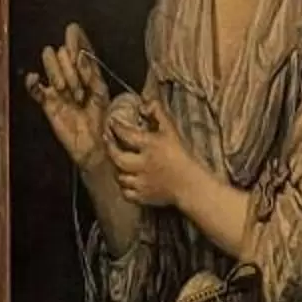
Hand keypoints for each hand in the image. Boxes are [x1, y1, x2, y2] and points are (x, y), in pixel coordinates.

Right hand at [24, 24, 109, 166]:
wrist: (95, 144)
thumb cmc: (103, 120)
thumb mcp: (101, 92)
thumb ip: (90, 73)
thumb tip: (79, 55)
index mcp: (88, 73)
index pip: (80, 51)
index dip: (76, 40)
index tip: (72, 28)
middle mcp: (72, 77)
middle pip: (64, 56)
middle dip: (71, 68)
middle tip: (80, 90)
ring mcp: (59, 89)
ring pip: (51, 67)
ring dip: (58, 74)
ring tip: (67, 91)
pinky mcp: (48, 103)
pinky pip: (35, 88)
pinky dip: (33, 82)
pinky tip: (35, 79)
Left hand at [107, 96, 193, 211]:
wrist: (193, 185)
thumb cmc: (184, 157)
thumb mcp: (173, 131)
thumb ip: (159, 114)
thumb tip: (145, 105)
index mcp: (150, 146)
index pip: (126, 133)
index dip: (116, 127)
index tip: (112, 123)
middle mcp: (142, 164)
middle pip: (116, 156)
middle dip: (110, 147)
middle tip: (108, 140)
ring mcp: (141, 182)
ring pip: (119, 176)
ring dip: (117, 168)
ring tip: (118, 161)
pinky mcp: (143, 196)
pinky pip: (126, 193)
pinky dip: (125, 187)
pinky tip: (129, 180)